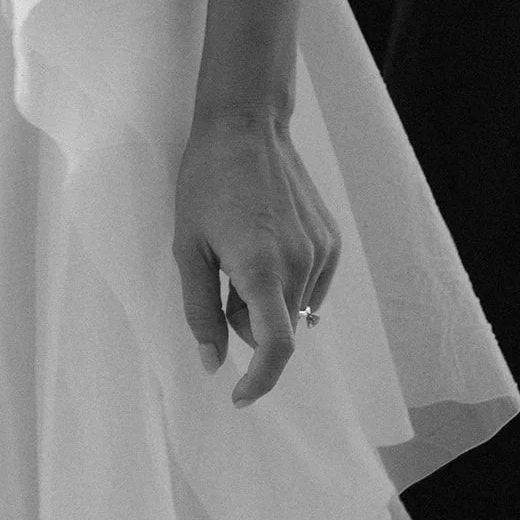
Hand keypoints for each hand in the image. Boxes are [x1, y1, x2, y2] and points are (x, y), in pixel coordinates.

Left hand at [172, 113, 340, 407]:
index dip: (259, 382)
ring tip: (242, 252)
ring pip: (294, 308)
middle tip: (220, 279)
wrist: (247, 124)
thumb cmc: (207, 180)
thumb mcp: (188, 246)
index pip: (275, 349)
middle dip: (246, 323)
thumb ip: (200, 310)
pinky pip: (312, 285)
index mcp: (261, 269)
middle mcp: (300, 263)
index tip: (238, 395)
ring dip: (267, 300)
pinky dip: (290, 283)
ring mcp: (321, 250)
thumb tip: (212, 362)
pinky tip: (269, 248)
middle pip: (277, 330)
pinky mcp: (331, 237)